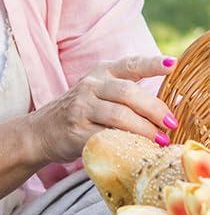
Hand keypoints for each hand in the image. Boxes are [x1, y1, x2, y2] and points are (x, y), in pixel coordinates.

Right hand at [25, 54, 173, 165]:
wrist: (40, 131)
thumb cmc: (81, 112)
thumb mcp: (99, 92)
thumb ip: (128, 93)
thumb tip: (169, 110)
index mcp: (101, 72)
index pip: (130, 65)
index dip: (152, 64)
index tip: (173, 65)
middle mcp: (90, 86)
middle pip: (128, 93)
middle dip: (155, 110)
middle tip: (171, 124)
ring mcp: (81, 108)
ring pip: (120, 116)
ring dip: (145, 130)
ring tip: (160, 141)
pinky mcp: (76, 131)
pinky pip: (108, 137)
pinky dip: (127, 144)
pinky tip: (137, 149)